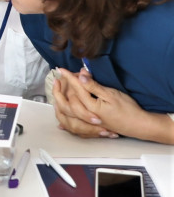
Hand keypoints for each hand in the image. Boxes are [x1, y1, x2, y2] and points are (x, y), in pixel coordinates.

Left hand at [57, 68, 173, 142]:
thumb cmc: (128, 110)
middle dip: (61, 90)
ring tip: (58, 93)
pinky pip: (74, 124)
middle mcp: (86, 116)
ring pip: (67, 114)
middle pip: (67, 102)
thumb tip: (81, 76)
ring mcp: (88, 123)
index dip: (68, 78)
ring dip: (61, 103)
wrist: (139, 126)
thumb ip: (94, 86)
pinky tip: (61, 122)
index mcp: (90, 106)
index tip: (61, 70)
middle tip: (59, 79)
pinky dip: (66, 120)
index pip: (76, 89)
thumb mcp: (111, 94)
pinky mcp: (91, 126)